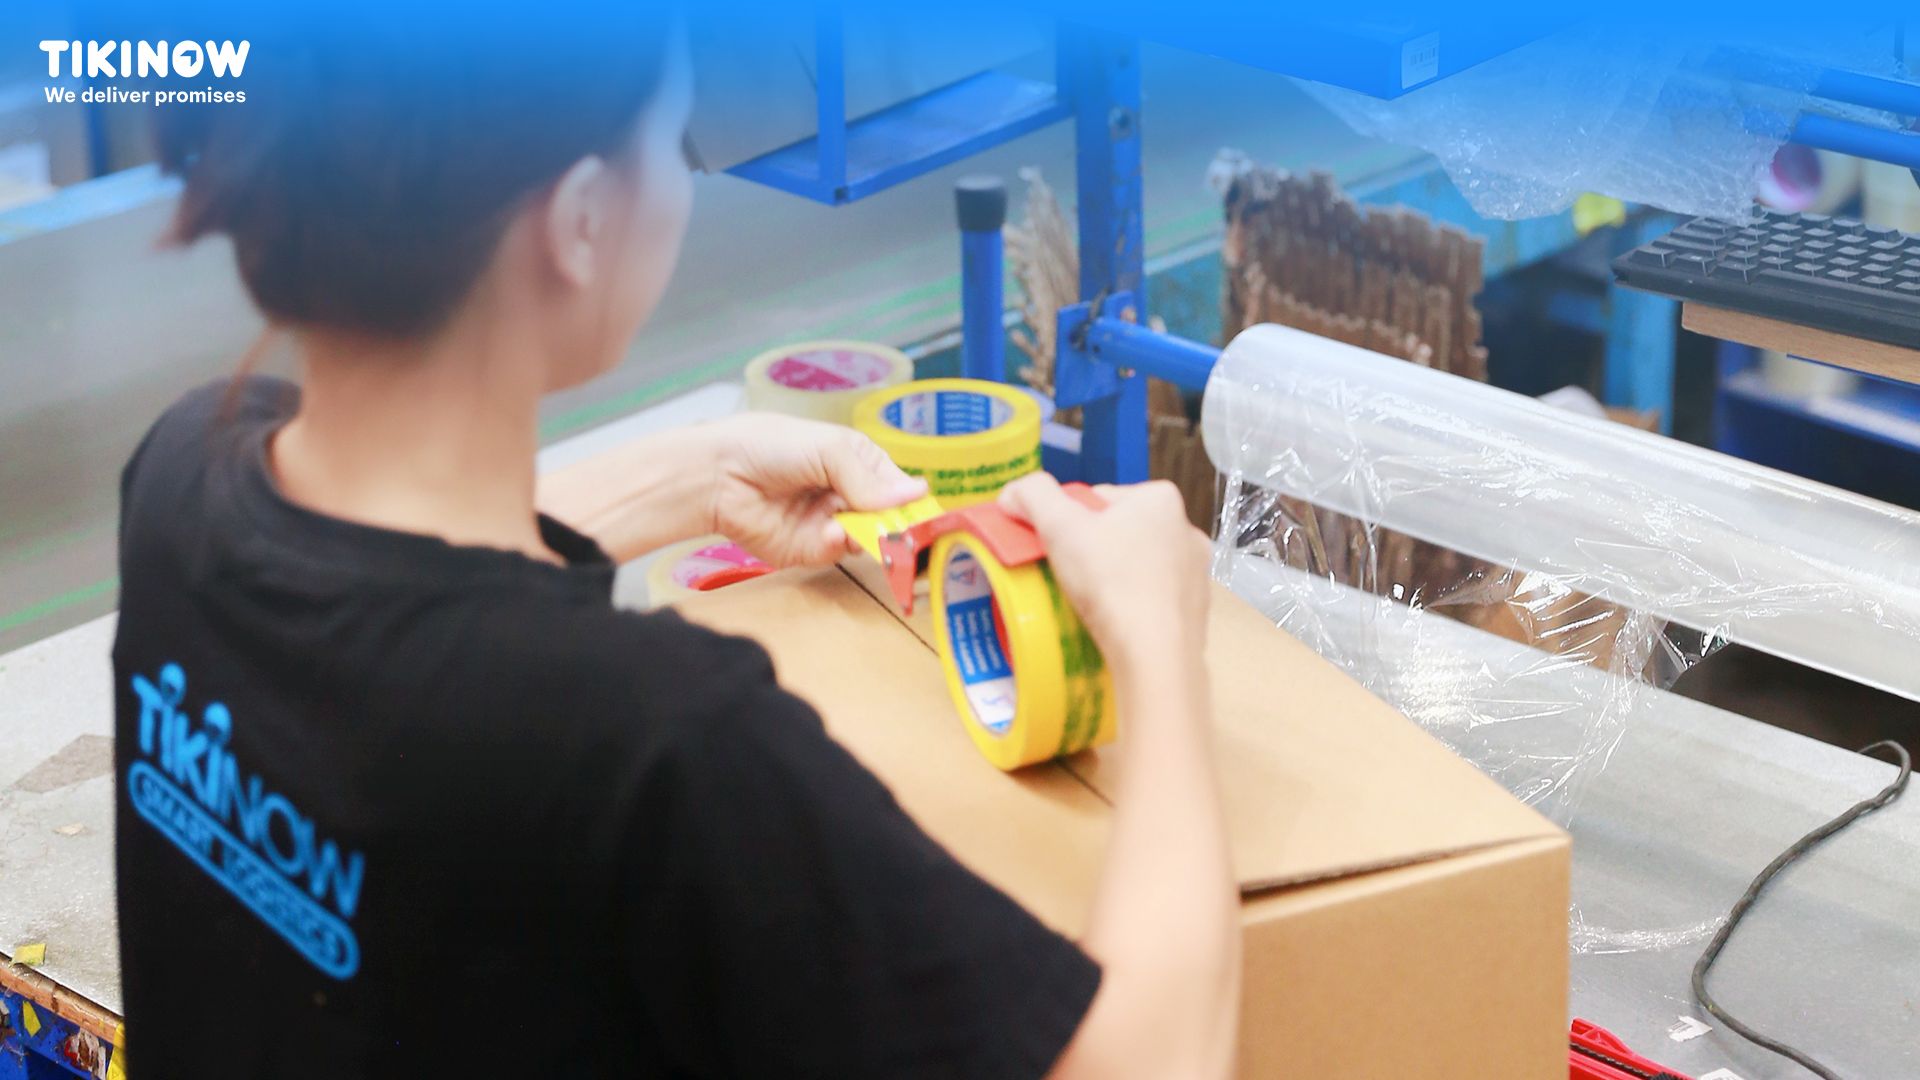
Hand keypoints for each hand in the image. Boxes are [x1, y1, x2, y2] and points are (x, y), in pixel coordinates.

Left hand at [706, 413, 926, 567]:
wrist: (717, 473)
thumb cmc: (771, 446)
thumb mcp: (829, 449)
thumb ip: (870, 477)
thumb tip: (918, 493)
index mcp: (856, 462)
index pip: (896, 486)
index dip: (911, 500)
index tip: (925, 514)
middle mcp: (846, 495)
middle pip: (886, 518)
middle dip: (895, 525)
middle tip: (902, 530)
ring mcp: (828, 524)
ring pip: (866, 539)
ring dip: (866, 534)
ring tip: (861, 527)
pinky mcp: (808, 550)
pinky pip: (835, 553)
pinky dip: (837, 544)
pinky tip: (830, 531)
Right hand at [997, 473, 1210, 667]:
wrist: (1155, 655)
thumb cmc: (1110, 582)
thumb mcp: (1059, 527)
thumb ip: (1033, 495)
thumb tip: (1012, 493)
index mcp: (1160, 498)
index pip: (1097, 498)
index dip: (1068, 520)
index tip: (1054, 548)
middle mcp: (1186, 528)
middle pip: (1119, 530)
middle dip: (1094, 548)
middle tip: (1069, 576)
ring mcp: (1196, 571)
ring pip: (1138, 564)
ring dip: (1115, 576)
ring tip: (1090, 602)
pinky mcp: (1197, 608)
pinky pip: (1155, 597)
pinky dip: (1134, 604)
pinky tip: (1117, 620)